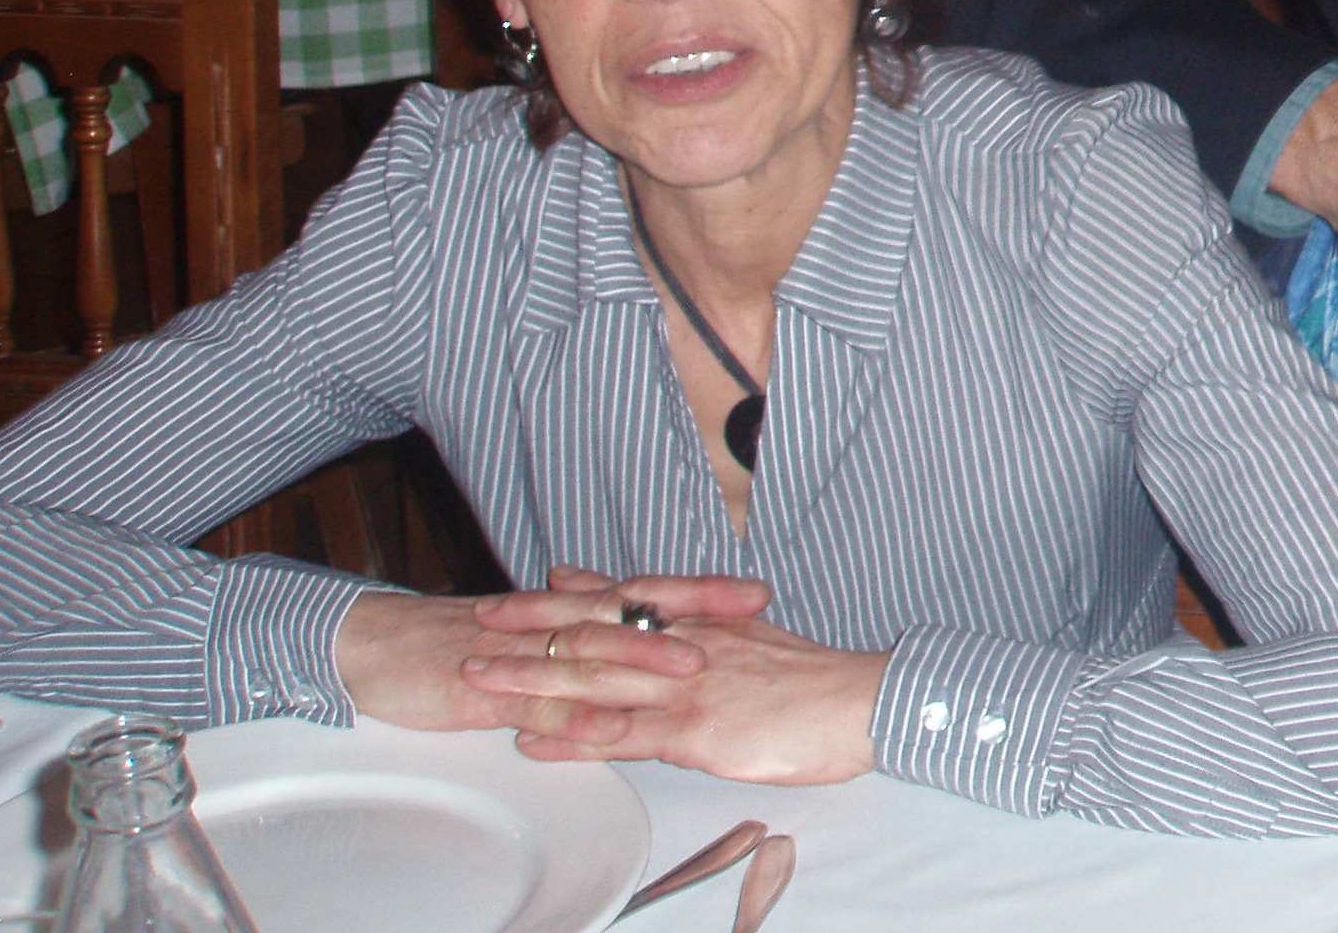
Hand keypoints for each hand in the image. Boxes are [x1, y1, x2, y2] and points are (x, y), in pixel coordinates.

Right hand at [335, 579, 715, 736]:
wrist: (377, 649)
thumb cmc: (457, 645)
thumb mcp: (531, 640)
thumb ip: (585, 638)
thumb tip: (643, 641)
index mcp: (568, 612)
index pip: (646, 594)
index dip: (701, 593)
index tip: (757, 592)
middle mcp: (554, 624)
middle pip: (633, 610)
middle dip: (694, 610)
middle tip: (750, 610)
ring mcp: (522, 656)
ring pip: (593, 653)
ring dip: (644, 659)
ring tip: (694, 668)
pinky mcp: (486, 691)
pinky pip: (537, 704)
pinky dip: (575, 715)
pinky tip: (608, 722)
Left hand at [463, 566, 884, 783]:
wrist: (860, 702)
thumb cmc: (816, 677)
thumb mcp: (758, 633)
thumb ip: (706, 621)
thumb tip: (665, 610)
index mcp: (703, 620)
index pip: (621, 600)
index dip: (564, 598)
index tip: (516, 594)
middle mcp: (685, 645)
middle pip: (593, 631)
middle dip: (530, 627)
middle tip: (477, 623)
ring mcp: (684, 687)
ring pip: (593, 678)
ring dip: (531, 678)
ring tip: (479, 677)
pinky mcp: (693, 731)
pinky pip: (618, 735)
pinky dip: (568, 738)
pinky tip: (530, 742)